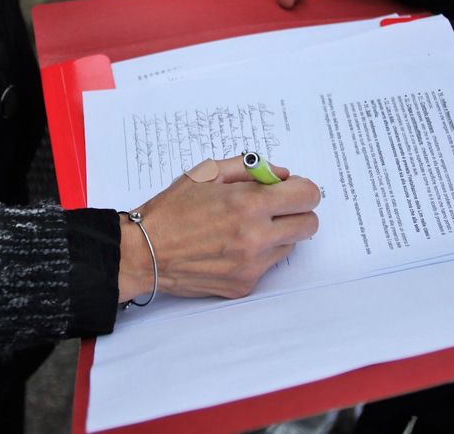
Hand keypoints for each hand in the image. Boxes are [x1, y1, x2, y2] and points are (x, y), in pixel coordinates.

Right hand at [119, 157, 320, 300]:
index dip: (301, 188)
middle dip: (297, 211)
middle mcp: (255, 237)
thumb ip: (248, 168)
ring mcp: (252, 265)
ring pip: (290, 245)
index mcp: (248, 204)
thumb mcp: (206, 173)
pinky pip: (267, 265)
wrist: (144, 253)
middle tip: (275, 208)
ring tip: (246, 228)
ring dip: (278, 234)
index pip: (307, 196)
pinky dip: (257, 254)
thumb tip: (280, 175)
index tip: (290, 189)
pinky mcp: (244, 285)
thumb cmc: (171, 211)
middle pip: (309, 224)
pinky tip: (231, 247)